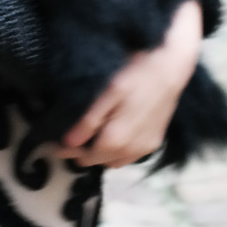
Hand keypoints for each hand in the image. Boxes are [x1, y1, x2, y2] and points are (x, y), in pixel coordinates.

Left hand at [55, 0, 203, 167]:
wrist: (172, 65)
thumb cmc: (137, 71)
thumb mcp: (109, 91)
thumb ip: (89, 120)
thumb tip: (69, 143)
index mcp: (116, 139)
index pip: (83, 156)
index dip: (66, 150)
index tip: (53, 141)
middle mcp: (131, 150)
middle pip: (97, 161)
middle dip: (81, 152)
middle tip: (69, 135)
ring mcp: (144, 148)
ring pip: (113, 161)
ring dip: (99, 153)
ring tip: (90, 134)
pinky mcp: (153, 143)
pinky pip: (129, 156)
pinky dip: (116, 151)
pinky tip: (112, 134)